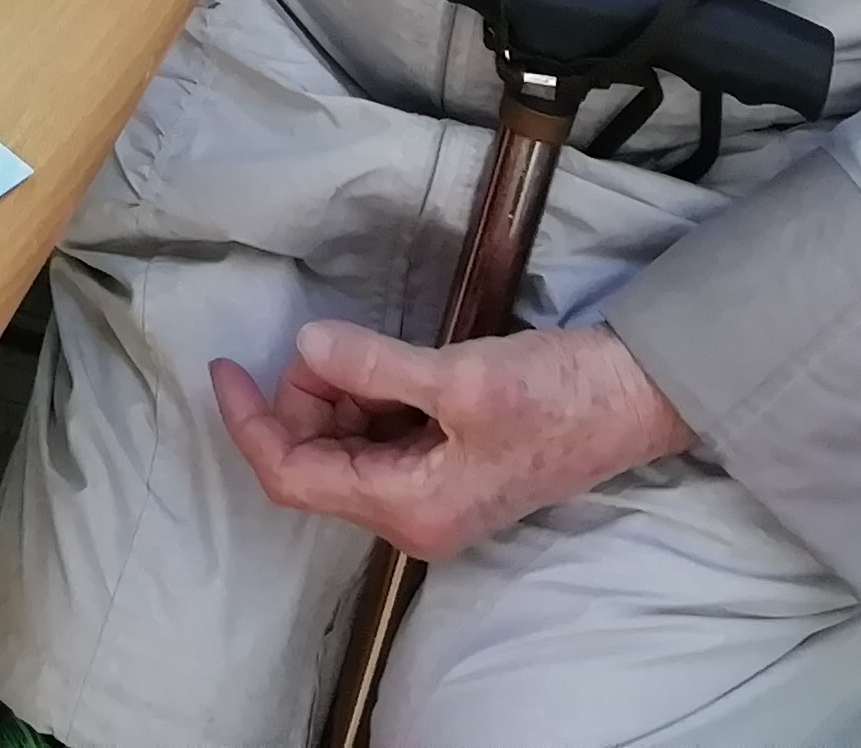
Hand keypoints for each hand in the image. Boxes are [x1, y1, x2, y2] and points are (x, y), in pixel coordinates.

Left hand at [210, 321, 693, 559]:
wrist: (635, 399)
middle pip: (313, 460)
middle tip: (332, 344)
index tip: (224, 366)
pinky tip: (391, 364)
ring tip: (368, 350)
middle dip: (303, 398)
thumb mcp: (459, 377)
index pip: (293, 476)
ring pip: (343, 445)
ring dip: (336, 393)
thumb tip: (303, 348)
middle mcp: (413, 516)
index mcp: (410, 510)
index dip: (250, 422)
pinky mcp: (447, 467)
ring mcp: (431, 494)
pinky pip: (378, 435)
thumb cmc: (559, 396)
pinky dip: (367, 394)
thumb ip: (373, 367)